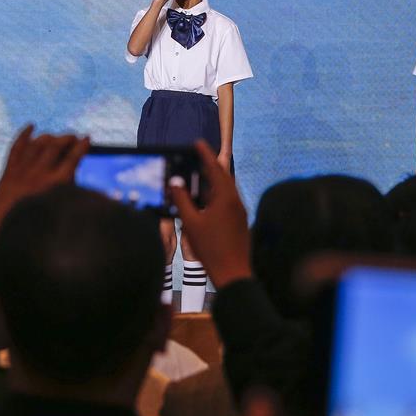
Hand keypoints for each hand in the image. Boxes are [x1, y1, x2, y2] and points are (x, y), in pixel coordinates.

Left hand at [0, 125, 89, 244]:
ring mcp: (22, 170)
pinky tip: (31, 127)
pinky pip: (16, 147)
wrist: (5, 234)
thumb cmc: (36, 225)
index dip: (82, 145)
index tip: (88, 138)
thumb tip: (76, 171)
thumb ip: (69, 188)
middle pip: (56, 145)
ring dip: (50, 136)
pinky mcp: (8, 171)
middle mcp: (39, 174)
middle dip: (67, 137)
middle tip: (74, 137)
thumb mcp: (58, 207)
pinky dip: (24, 134)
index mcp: (55, 184)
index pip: (73, 157)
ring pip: (38, 142)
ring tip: (57, 137)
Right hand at [169, 140, 250, 288]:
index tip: (197, 142)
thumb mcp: (191, 223)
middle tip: (195, 158)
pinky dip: (215, 196)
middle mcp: (236, 200)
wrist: (233, 273)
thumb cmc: (211, 248)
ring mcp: (240, 211)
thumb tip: (175, 181)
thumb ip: (182, 200)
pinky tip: (205, 202)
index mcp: (225, 197)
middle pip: (222, 177)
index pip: (214, 168)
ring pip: (225, 190)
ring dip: (212, 183)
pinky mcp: (239, 222)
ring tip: (197, 179)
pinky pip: (227, 201)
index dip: (205, 154)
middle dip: (209, 166)